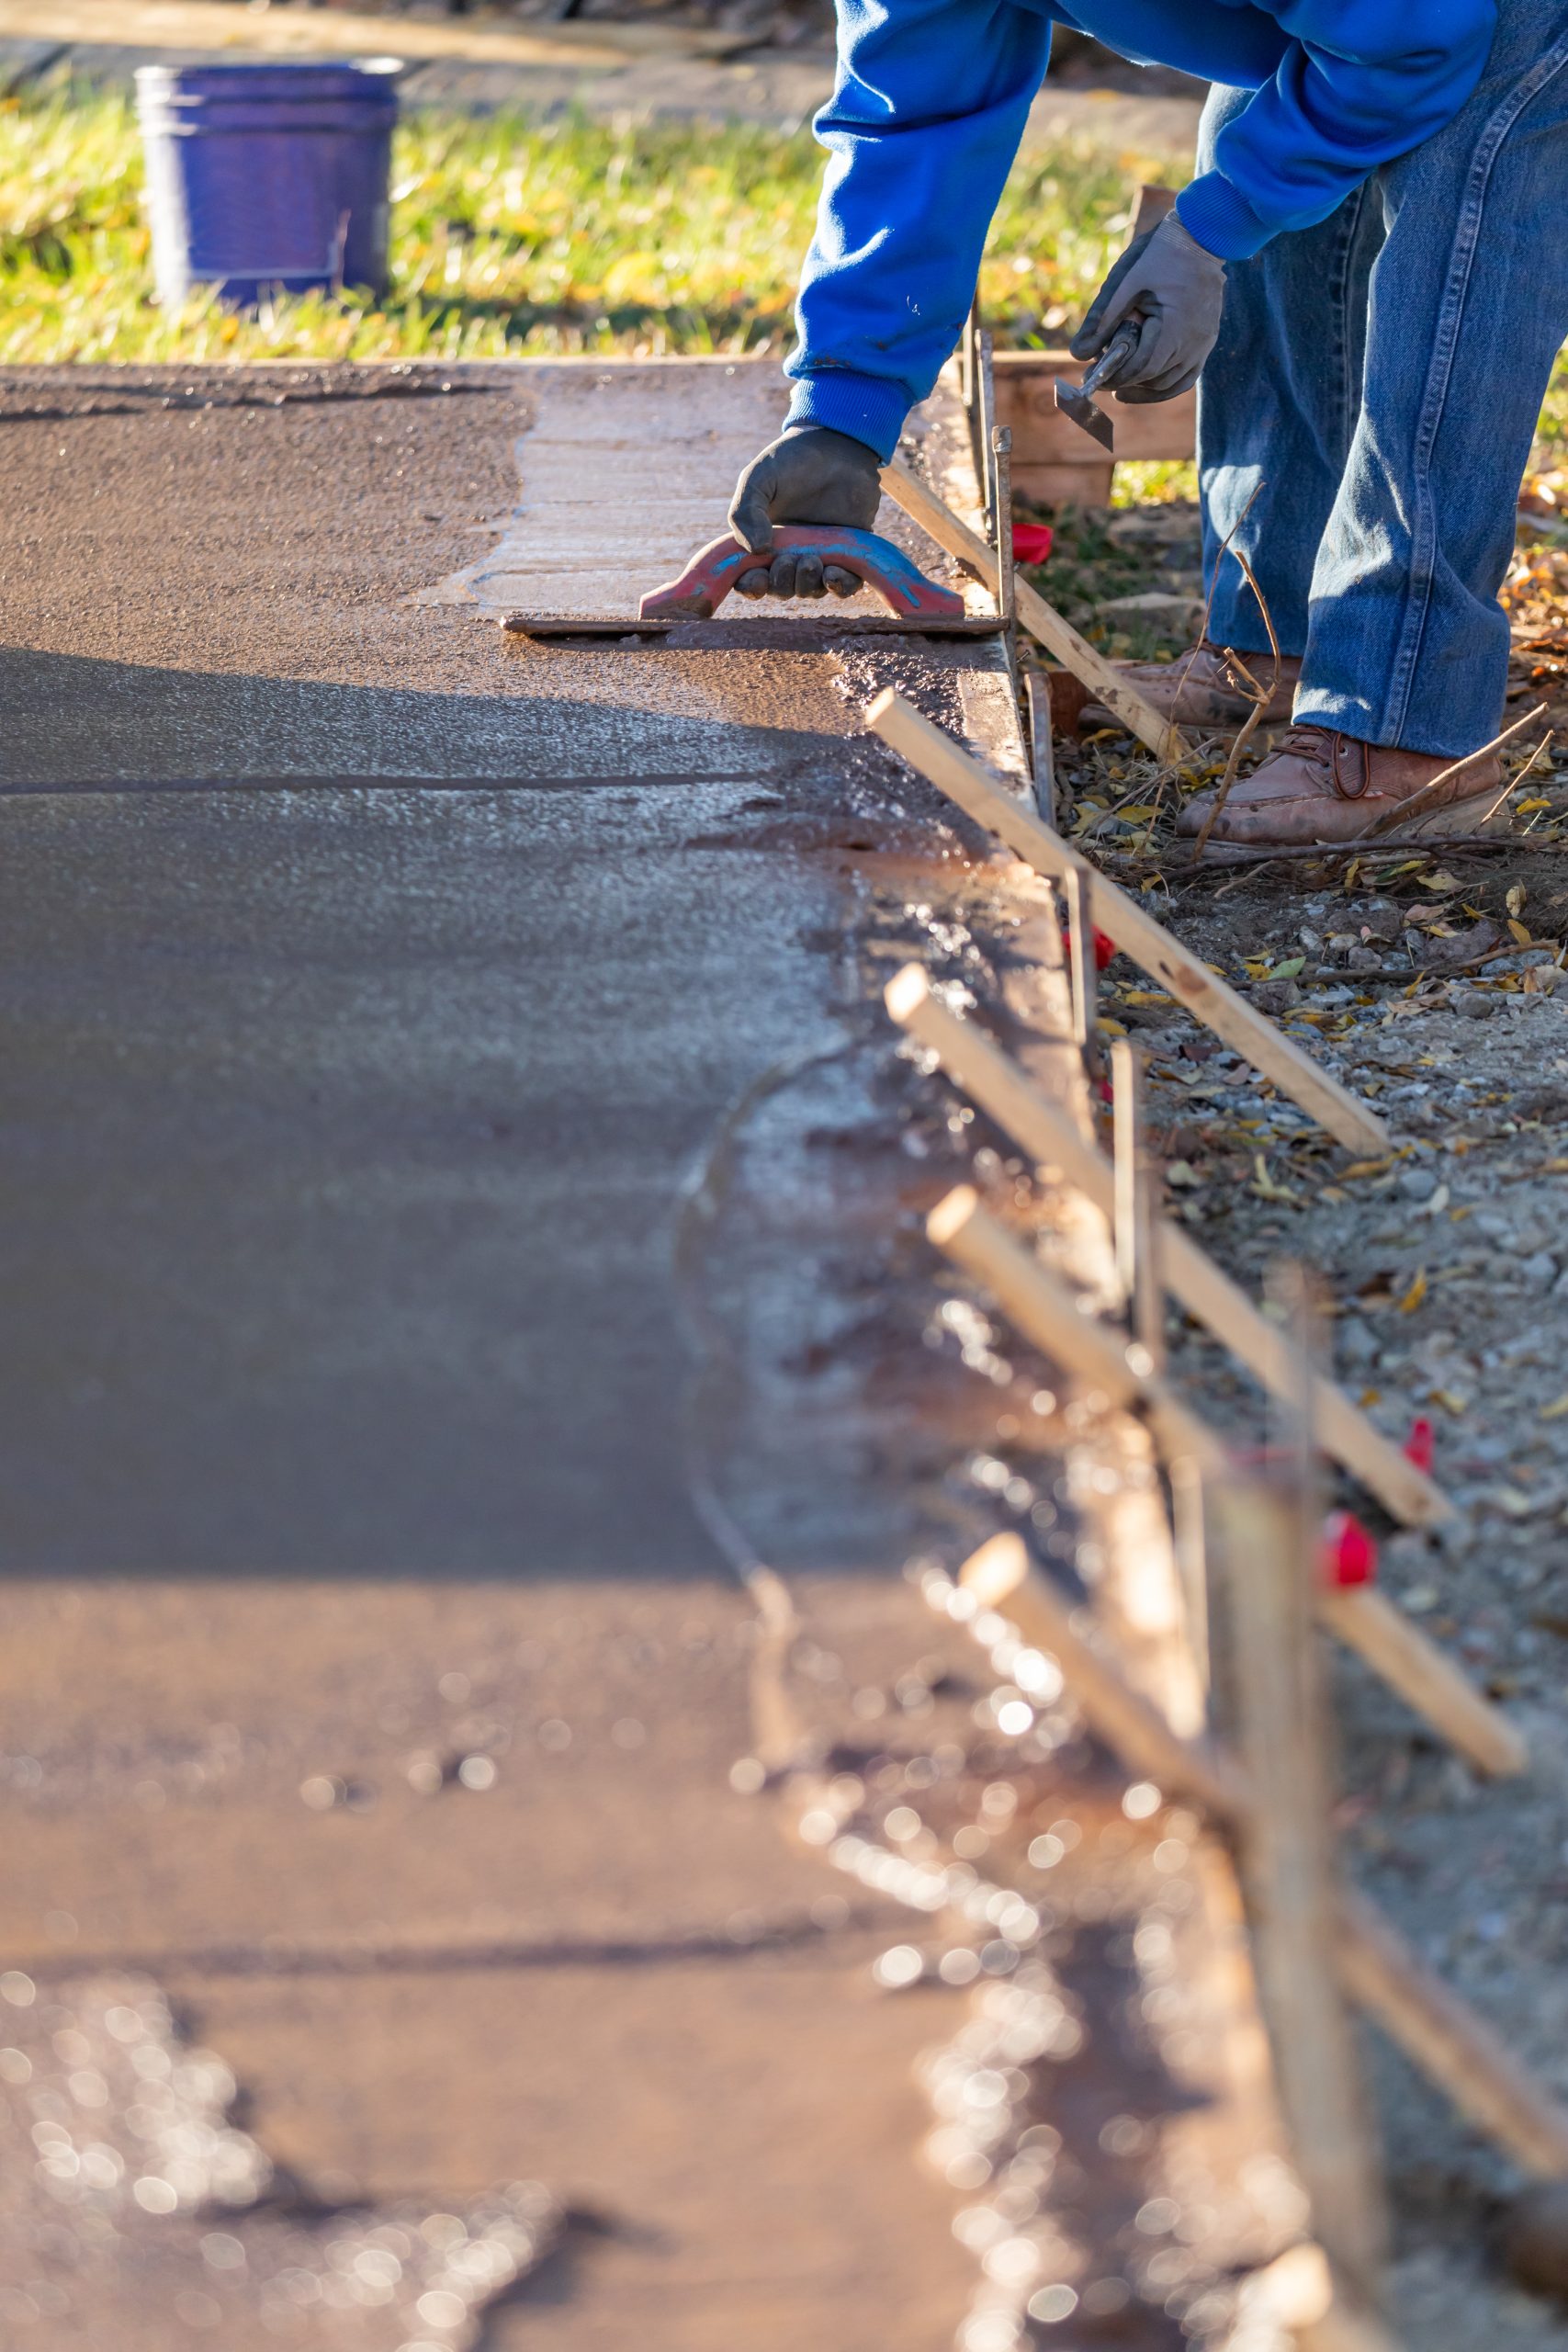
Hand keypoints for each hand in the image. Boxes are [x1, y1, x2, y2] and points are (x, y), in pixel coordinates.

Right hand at [727, 425, 881, 598]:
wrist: (837, 445)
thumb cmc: (792, 462)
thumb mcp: (757, 480)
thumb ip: (745, 513)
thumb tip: (757, 551)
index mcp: (763, 542)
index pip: (753, 579)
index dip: (752, 587)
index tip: (755, 580)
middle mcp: (790, 554)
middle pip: (782, 589)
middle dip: (781, 582)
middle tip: (788, 559)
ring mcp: (821, 556)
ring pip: (810, 590)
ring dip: (806, 584)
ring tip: (810, 561)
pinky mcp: (850, 554)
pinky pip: (845, 585)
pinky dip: (838, 588)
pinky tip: (831, 576)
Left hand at [1070, 212, 1224, 403]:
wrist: (1201, 237)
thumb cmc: (1162, 256)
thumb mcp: (1127, 283)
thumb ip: (1103, 319)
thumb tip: (1077, 354)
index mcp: (1175, 328)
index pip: (1141, 368)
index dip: (1114, 376)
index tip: (1091, 377)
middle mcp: (1193, 343)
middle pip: (1154, 379)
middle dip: (1124, 381)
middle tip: (1098, 378)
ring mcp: (1203, 345)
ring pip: (1170, 384)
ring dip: (1143, 388)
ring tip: (1117, 385)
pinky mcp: (1206, 343)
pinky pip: (1185, 377)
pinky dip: (1163, 386)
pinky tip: (1142, 385)